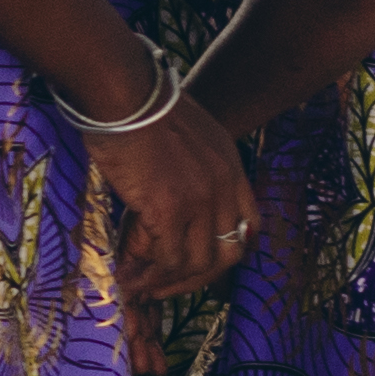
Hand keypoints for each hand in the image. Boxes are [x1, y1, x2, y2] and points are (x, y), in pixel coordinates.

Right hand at [87, 96, 255, 303]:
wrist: (124, 91)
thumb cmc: (140, 103)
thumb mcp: (186, 130)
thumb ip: (192, 162)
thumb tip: (169, 190)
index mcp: (230, 164)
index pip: (251, 223)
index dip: (230, 249)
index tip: (204, 263)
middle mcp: (224, 185)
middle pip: (228, 253)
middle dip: (198, 277)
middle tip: (167, 283)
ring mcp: (201, 200)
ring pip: (197, 264)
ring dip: (168, 281)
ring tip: (141, 283)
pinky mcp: (171, 209)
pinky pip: (167, 258)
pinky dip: (148, 274)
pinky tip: (129, 275)